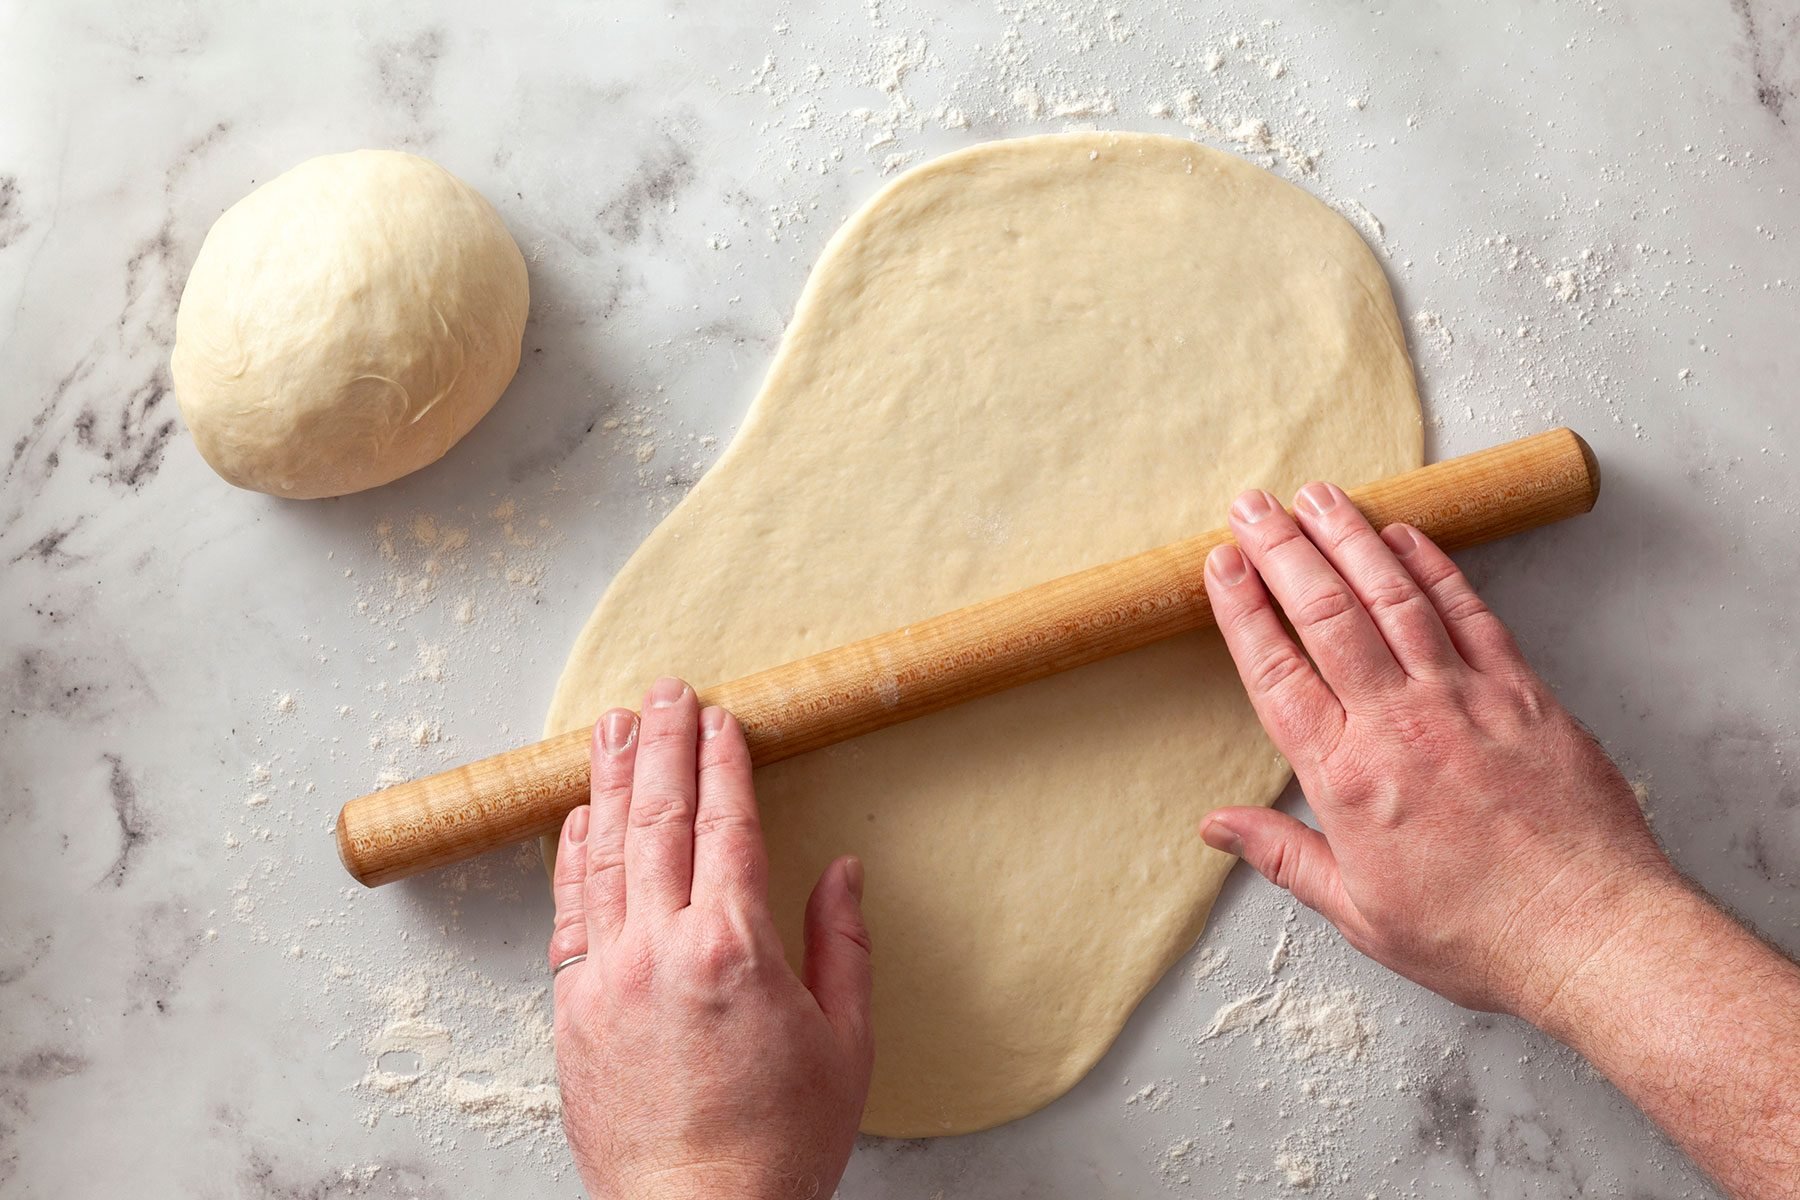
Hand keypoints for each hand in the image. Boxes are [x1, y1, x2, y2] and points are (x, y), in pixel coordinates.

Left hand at [548, 677, 872, 1199]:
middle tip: (663, 689)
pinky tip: (578, 817)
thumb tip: (841, 870)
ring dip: (610, 782)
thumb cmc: (780, 1144)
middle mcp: (660, 950)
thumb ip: (841, 944)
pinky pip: (567, 912)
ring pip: (603, 854)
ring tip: (611, 726)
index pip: (726, 827)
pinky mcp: (571, 1010)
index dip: (723, 763)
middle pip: (658, 821)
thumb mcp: (846, 1044)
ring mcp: (605, 977)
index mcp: (733, 950)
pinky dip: (571, 856)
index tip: (721, 717)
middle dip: (663, 745)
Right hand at [1198, 483, 1677, 1021]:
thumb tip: (1217, 826)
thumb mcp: (1360, 913)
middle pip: (1326, 615)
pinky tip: (1405, 535)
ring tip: (1316, 496)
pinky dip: (1433, 567)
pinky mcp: (1521, 692)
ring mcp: (1463, 699)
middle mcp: (1398, 723)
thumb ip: (1284, 856)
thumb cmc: (1478, 934)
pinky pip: (1469, 612)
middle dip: (1282, 551)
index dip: (1242, 610)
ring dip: (1350, 538)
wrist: (1593, 935)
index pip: (1276, 672)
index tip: (1220, 564)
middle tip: (1252, 506)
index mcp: (1346, 779)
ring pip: (1393, 597)